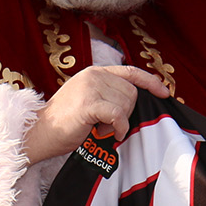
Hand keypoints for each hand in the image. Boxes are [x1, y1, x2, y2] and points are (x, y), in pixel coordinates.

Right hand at [24, 65, 169, 163]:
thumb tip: (135, 100)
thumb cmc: (66, 122)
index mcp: (95, 72)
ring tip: (100, 128)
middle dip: (127, 112)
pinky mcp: (88, 103)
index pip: (130, 71)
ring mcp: (90, 87)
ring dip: (119, 122)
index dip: (150, 81)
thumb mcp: (89, 99)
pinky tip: (109, 133)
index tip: (165, 92)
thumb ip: (109, 94)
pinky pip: (118, 115)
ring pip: (126, 104)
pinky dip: (118, 127)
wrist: (40, 133)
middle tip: (107, 124)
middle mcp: (93, 75)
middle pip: (132, 92)